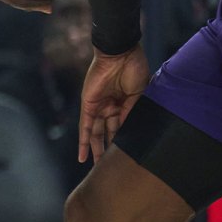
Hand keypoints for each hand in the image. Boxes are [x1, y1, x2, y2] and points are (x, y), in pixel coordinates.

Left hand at [77, 44, 148, 163]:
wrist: (120, 54)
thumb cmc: (133, 69)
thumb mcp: (138, 95)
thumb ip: (132, 112)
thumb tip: (130, 132)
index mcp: (123, 103)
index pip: (122, 127)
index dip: (123, 141)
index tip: (126, 155)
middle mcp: (109, 106)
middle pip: (107, 132)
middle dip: (108, 149)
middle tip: (108, 166)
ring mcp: (98, 106)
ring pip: (95, 133)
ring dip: (96, 150)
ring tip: (97, 167)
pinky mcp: (88, 105)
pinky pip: (84, 126)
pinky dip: (83, 141)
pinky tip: (83, 156)